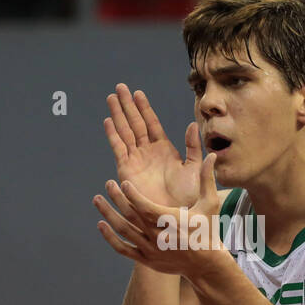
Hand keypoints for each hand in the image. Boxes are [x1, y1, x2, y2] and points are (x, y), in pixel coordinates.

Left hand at [94, 151, 228, 278]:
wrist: (206, 264)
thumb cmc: (208, 230)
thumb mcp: (210, 204)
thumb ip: (207, 179)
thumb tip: (211, 156)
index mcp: (171, 221)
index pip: (146, 206)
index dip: (133, 194)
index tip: (124, 183)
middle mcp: (158, 235)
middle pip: (131, 215)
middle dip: (117, 198)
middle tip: (108, 184)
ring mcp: (150, 249)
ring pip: (124, 230)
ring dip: (108, 214)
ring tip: (97, 200)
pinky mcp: (146, 259)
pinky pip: (123, 248)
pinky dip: (110, 237)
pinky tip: (101, 224)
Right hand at [104, 83, 201, 208]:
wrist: (179, 217)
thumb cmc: (191, 197)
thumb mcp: (195, 168)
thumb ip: (193, 146)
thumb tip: (193, 124)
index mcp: (165, 150)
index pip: (152, 123)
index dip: (144, 108)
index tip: (137, 93)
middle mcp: (148, 153)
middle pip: (135, 123)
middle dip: (127, 105)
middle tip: (119, 87)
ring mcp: (137, 160)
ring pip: (125, 132)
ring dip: (118, 115)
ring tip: (111, 98)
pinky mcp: (128, 170)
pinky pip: (119, 148)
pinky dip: (113, 134)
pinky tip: (109, 120)